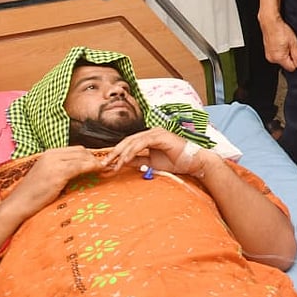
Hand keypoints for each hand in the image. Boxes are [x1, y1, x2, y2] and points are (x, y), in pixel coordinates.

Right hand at [2, 147, 104, 217]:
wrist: (17, 205)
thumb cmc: (32, 194)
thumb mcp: (47, 175)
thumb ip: (61, 168)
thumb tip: (80, 169)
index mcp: (48, 153)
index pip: (75, 149)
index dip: (89, 155)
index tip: (98, 162)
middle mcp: (51, 155)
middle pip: (81, 151)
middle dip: (94, 158)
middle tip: (104, 167)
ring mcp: (54, 163)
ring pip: (83, 157)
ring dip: (95, 163)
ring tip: (104, 170)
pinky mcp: (58, 173)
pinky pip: (80, 167)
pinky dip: (92, 167)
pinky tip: (98, 172)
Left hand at [103, 128, 217, 175]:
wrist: (193, 162)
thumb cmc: (176, 162)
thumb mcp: (151, 163)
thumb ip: (138, 161)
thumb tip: (122, 163)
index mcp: (149, 137)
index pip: (129, 143)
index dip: (116, 153)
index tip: (106, 164)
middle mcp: (152, 132)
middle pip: (127, 141)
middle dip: (114, 152)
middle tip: (103, 163)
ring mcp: (156, 132)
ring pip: (133, 141)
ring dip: (121, 154)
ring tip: (113, 164)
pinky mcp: (160, 136)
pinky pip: (142, 143)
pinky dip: (132, 151)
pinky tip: (125, 160)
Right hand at [259, 14, 296, 70]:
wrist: (270, 23)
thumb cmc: (281, 30)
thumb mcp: (294, 43)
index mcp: (279, 58)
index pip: (291, 68)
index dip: (296, 61)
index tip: (296, 53)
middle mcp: (272, 59)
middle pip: (286, 64)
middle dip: (290, 57)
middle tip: (291, 46)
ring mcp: (268, 55)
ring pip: (281, 59)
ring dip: (285, 53)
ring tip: (285, 43)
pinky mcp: (267, 52)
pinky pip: (276, 55)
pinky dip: (280, 51)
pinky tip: (281, 43)